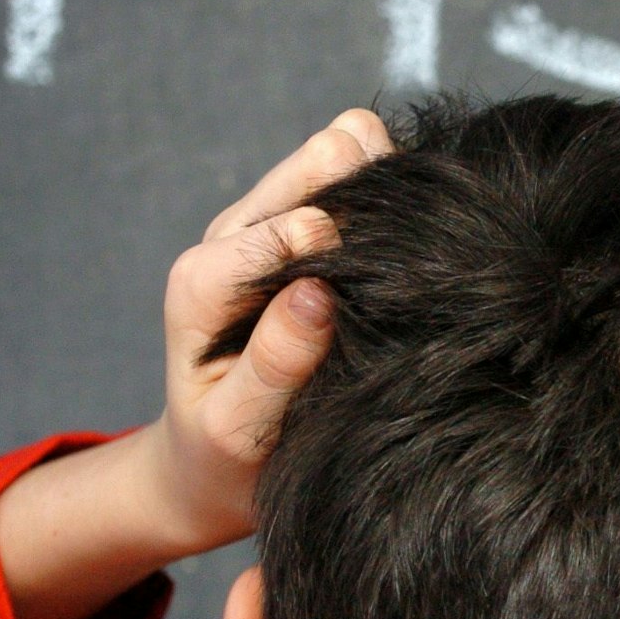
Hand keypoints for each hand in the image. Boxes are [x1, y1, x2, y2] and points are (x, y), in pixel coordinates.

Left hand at [142, 108, 393, 552]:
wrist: (208, 465)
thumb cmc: (224, 456)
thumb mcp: (239, 430)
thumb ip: (274, 363)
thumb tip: (316, 293)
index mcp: (207, 279)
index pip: (295, 226)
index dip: (354, 249)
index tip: (392, 295)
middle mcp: (233, 235)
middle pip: (323, 160)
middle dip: (373, 200)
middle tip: (411, 267)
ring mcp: (268, 223)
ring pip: (343, 152)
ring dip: (384, 194)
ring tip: (412, 255)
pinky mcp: (301, 226)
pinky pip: (355, 174)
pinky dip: (389, 198)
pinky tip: (409, 248)